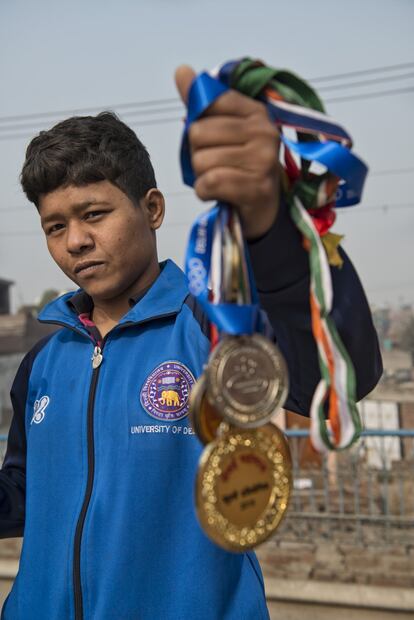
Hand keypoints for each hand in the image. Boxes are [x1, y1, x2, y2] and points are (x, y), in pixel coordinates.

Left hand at [175, 65, 280, 239]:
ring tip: (221, 181)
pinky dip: (204, 192)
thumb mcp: (224, 132)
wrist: (263, 210)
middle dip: (197, 154)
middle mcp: (264, 131)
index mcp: (256, 111)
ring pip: (200, 161)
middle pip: (197, 133)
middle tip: (218, 166)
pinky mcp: (256, 188)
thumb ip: (202, 103)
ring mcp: (263, 160)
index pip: (207, 102)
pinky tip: (218, 194)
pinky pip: (209, 183)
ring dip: (201, 176)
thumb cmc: (239, 168)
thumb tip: (181, 70)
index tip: (214, 140)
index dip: (198, 125)